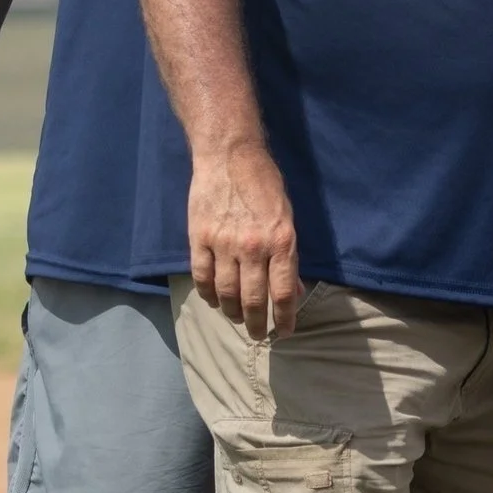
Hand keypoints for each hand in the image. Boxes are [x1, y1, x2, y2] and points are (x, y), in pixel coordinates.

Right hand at [189, 142, 301, 339]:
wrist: (230, 157)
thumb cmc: (265, 186)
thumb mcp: (288, 219)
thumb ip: (289, 256)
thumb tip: (293, 290)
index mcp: (281, 242)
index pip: (283, 293)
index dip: (285, 318)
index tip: (284, 332)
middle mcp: (253, 247)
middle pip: (253, 299)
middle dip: (257, 324)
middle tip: (258, 335)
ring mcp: (223, 244)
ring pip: (226, 292)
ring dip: (232, 312)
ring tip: (237, 319)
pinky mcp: (199, 238)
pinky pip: (202, 276)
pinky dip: (207, 294)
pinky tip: (214, 301)